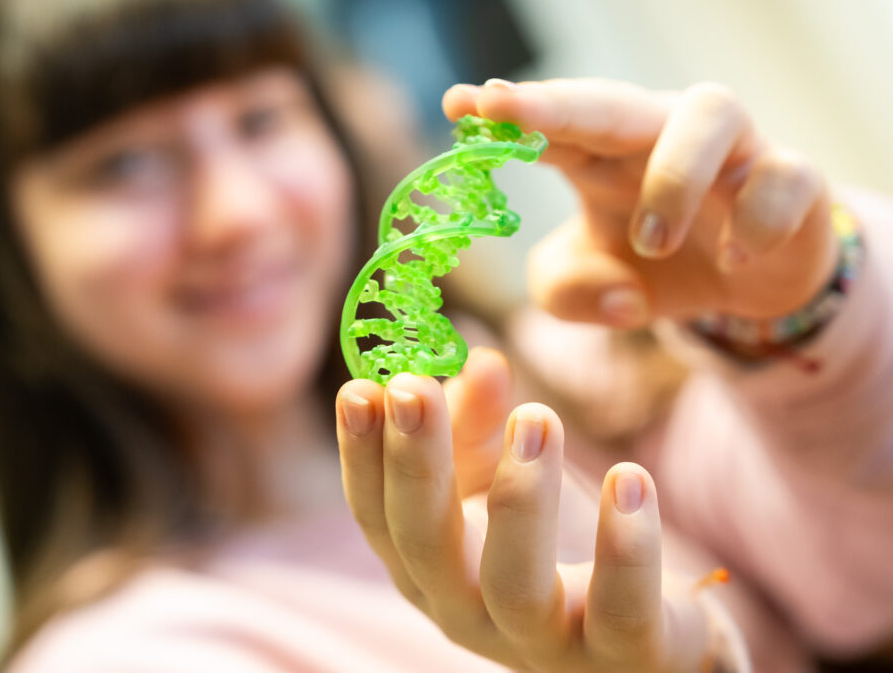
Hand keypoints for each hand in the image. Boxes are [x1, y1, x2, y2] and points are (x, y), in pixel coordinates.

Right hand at [335, 362, 719, 671]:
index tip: (359, 388)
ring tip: (536, 416)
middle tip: (413, 389)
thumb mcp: (501, 472)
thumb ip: (480, 418)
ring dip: (520, 496)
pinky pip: (621, 612)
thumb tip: (479, 360)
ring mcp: (544, 641)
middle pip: (425, 547)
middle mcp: (471, 612)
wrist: (645, 624)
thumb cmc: (551, 541)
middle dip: (414, 464)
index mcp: (429, 568)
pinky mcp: (624, 654)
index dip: (362, 456)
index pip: (377, 517)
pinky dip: (625, 546)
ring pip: (515, 586)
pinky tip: (630, 478)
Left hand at [444, 79, 837, 325]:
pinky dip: (755, 221)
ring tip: (651, 242)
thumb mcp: (590, 287)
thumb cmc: (654, 265)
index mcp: (602, 156)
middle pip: (610, 102)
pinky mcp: (793, 176)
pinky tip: (733, 259)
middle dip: (555, 104)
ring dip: (671, 179)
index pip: (551, 128)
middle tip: (502, 108)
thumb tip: (618, 296)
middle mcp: (661, 134)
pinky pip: (781, 179)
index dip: (509, 115)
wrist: (747, 281)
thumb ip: (567, 292)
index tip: (460, 103)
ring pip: (706, 116)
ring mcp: (732, 148)